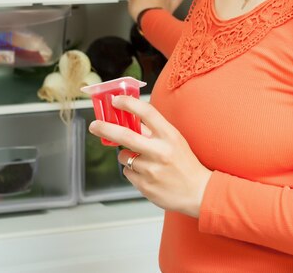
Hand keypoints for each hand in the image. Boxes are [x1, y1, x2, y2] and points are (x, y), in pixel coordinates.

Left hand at [88, 95, 211, 217]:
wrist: (197, 191)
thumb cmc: (185, 162)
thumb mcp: (175, 140)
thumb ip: (154, 130)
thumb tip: (130, 118)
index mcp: (169, 135)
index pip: (146, 112)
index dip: (128, 103)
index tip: (116, 100)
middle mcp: (159, 151)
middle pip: (125, 135)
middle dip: (105, 128)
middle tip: (95, 125)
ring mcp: (151, 169)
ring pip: (123, 156)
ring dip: (127, 156)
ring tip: (143, 160)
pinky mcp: (144, 185)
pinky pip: (127, 173)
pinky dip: (132, 171)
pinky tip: (147, 173)